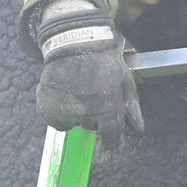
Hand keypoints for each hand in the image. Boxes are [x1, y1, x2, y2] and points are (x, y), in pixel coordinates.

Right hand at [35, 2, 143, 145]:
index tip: (112, 144)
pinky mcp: (47, 107)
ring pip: (75, 124)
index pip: (112, 136)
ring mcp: (65, 110)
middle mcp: (86, 111)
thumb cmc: (104, 62)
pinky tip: (66, 95)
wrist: (75, 42)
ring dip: (78, 114)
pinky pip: (58, 123)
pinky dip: (61, 114)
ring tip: (79, 91)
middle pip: (92, 127)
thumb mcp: (124, 81)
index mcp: (107, 106)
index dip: (113, 142)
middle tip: (94, 95)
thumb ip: (131, 107)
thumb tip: (139, 130)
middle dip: (96, 117)